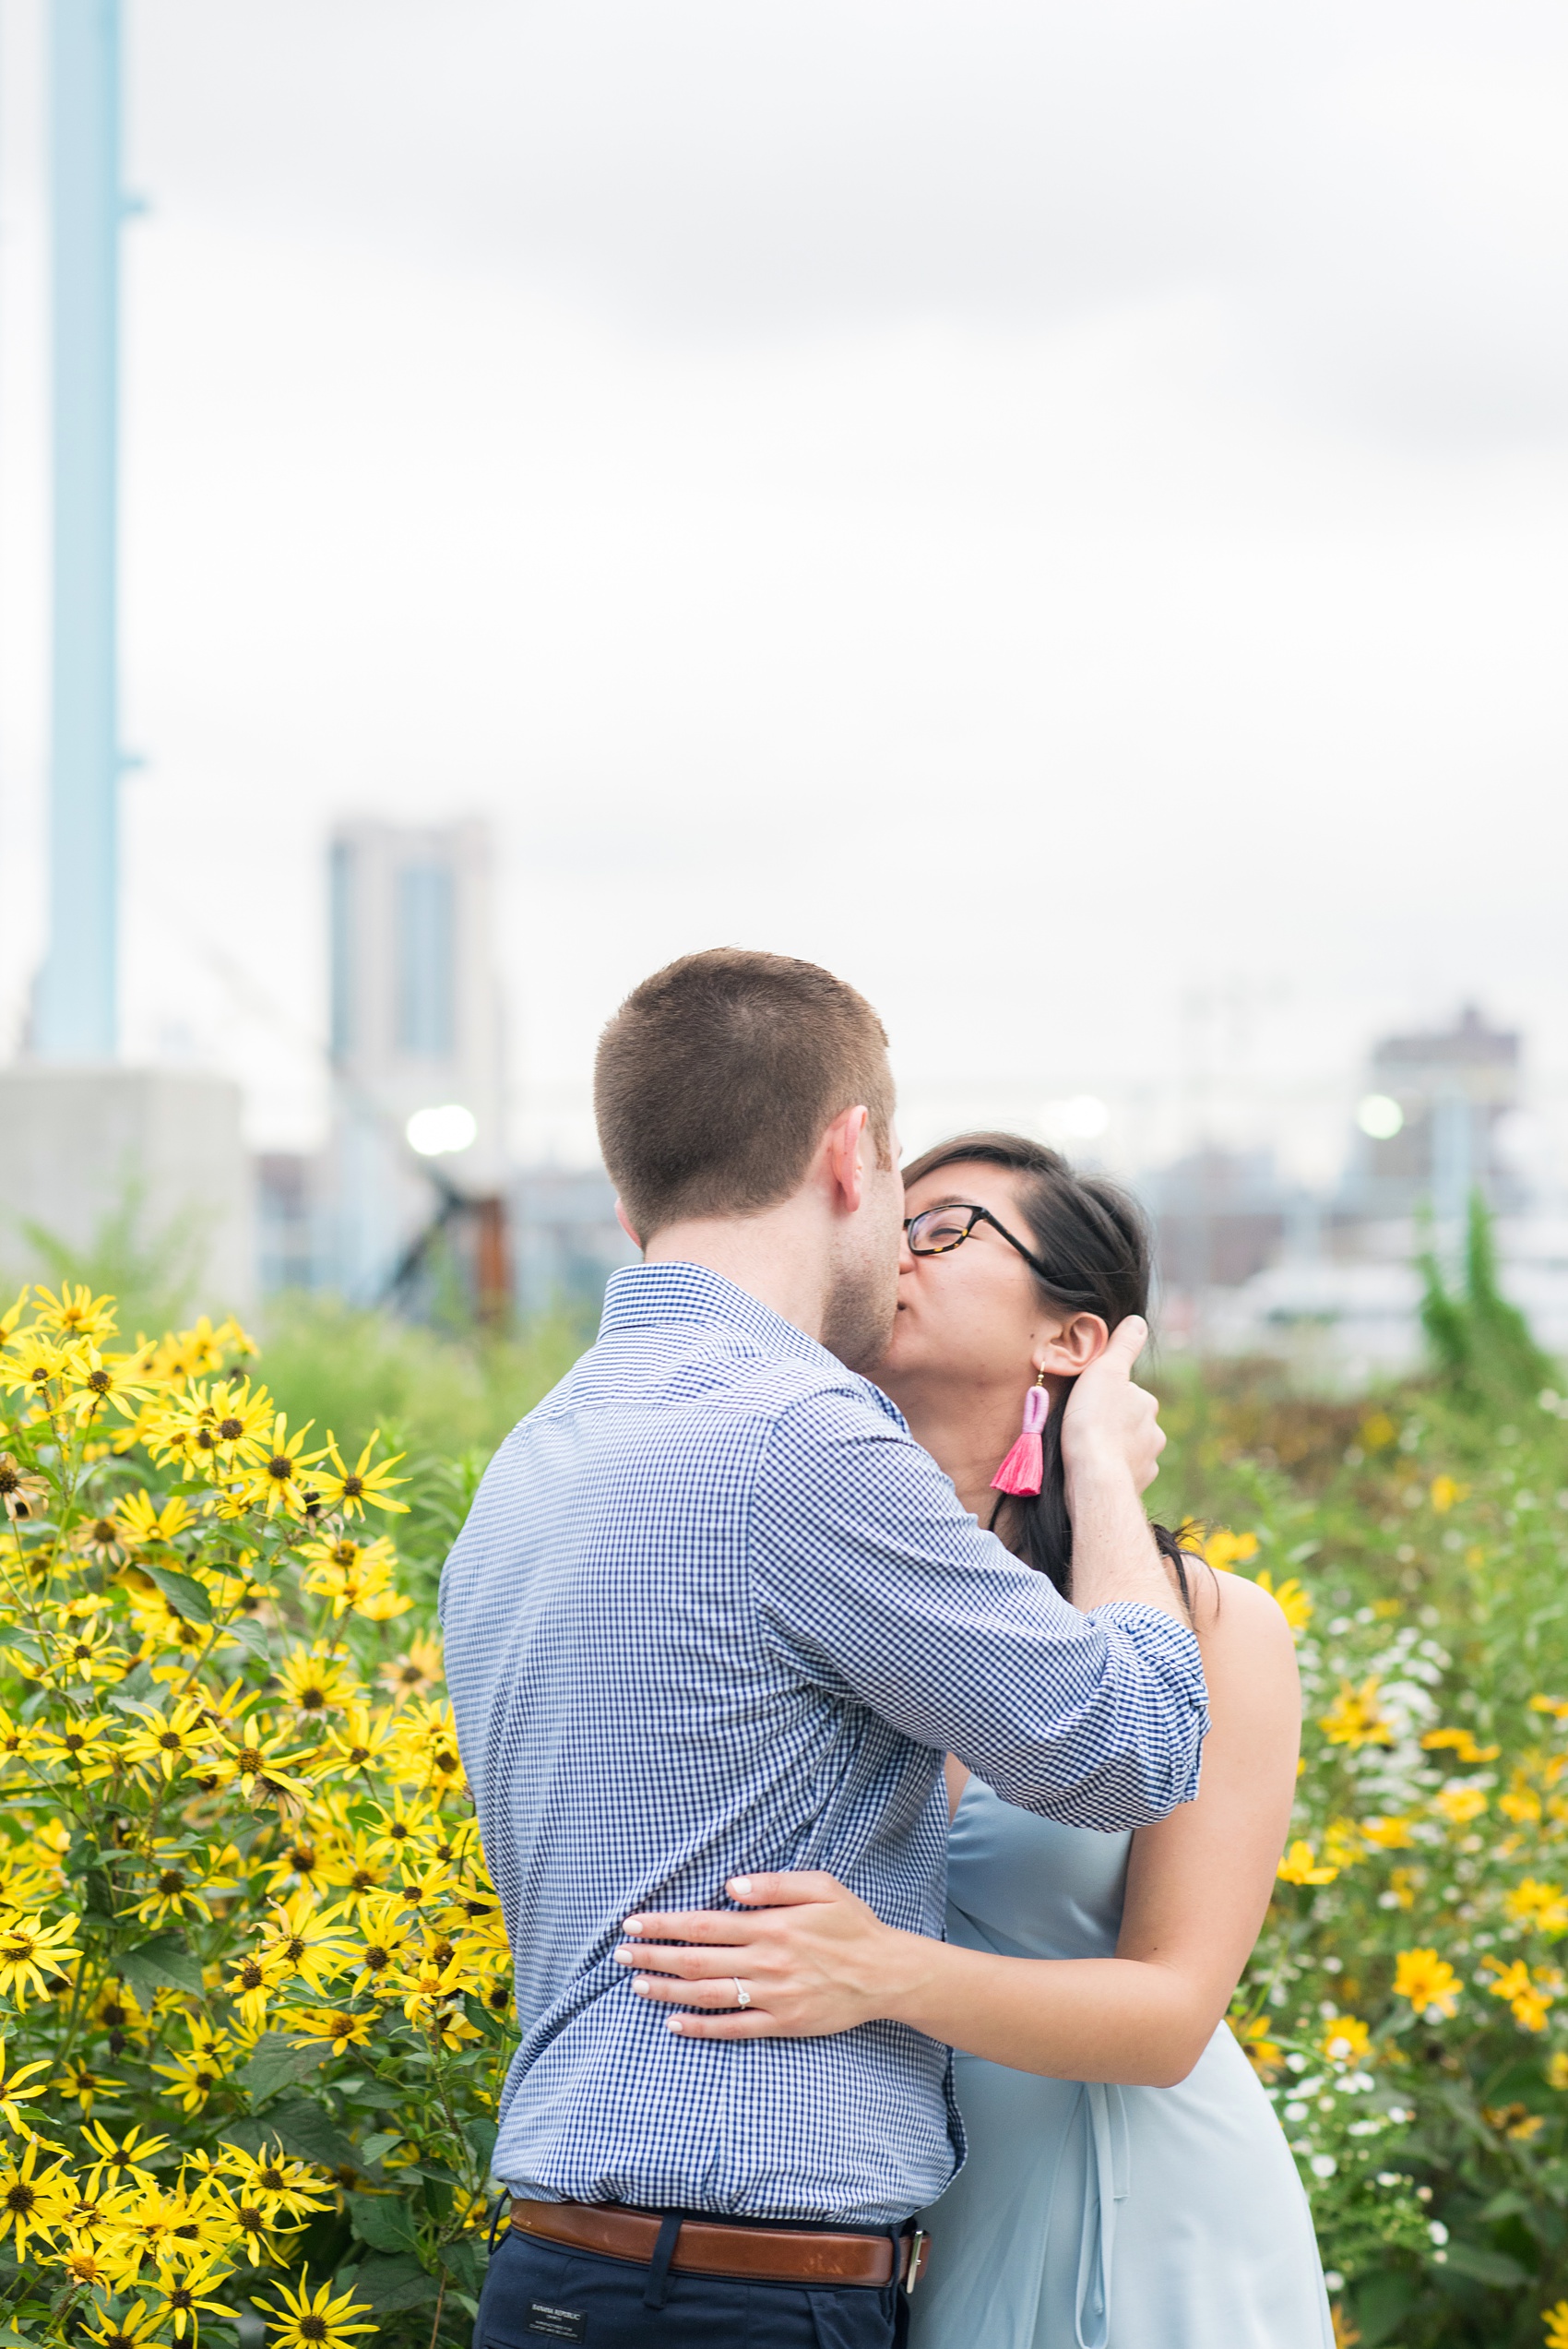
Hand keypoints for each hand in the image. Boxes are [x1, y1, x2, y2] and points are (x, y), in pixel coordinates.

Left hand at [614, 1870, 916, 2040]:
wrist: (885, 1973)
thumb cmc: (852, 1924)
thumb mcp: (820, 1886)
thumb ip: (774, 1884)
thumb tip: (729, 1887)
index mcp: (770, 1926)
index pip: (703, 1925)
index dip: (664, 1926)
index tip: (633, 1924)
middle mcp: (766, 1962)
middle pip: (696, 1962)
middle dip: (654, 1958)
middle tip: (621, 1957)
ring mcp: (773, 1997)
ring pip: (707, 1997)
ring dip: (668, 1993)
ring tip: (637, 1986)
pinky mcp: (782, 2023)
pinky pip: (733, 2028)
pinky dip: (700, 2028)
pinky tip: (674, 2023)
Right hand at [1059, 1314, 1163, 1497]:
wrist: (1094, 1477)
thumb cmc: (1094, 1421)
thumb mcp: (1105, 1371)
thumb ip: (1122, 1346)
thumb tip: (1138, 1321)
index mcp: (1146, 1402)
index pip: (1127, 1392)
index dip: (1106, 1395)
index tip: (1087, 1403)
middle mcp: (1154, 1431)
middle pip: (1130, 1420)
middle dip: (1113, 1422)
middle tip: (1085, 1426)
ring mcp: (1148, 1459)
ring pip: (1130, 1447)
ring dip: (1114, 1446)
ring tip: (1088, 1450)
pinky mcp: (1138, 1483)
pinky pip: (1126, 1471)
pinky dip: (1114, 1469)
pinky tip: (1096, 1469)